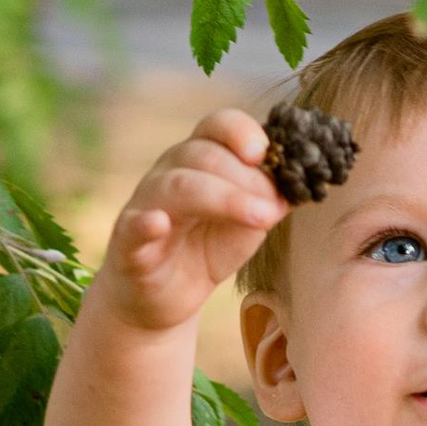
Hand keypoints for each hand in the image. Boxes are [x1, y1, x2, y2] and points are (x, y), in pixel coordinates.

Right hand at [95, 107, 287, 333]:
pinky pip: (134, 226)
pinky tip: (159, 223)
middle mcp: (169, 173)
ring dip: (223, 198)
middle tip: (274, 211)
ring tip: (259, 219)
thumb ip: (267, 200)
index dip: (241, 132)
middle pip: (203, 155)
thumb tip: (297, 184)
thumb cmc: (206, 248)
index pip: (216, 126)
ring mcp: (147, 205)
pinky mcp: (129, 243)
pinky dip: (146, 223)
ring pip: (178, 185)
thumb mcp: (246, 223)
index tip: (265, 153)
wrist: (164, 298)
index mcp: (199, 160)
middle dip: (246, 179)